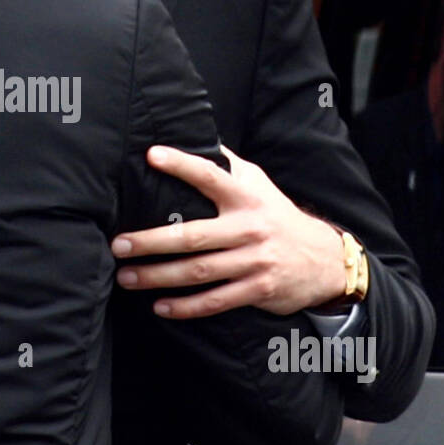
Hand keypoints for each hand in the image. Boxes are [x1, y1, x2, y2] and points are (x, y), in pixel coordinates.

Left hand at [111, 145, 345, 318]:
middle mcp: (249, 228)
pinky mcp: (258, 290)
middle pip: (193, 236)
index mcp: (246, 198)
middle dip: (151, 241)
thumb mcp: (260, 184)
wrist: (325, 260)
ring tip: (127, 277)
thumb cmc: (278, 216)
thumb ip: (229, 166)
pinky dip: (186, 307)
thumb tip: (198, 137)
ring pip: (199, 271)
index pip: (210, 176)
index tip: (151, 156)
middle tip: (119, 244)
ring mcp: (254, 261)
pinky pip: (216, 300)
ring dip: (158, 276)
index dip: (181, 165)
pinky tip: (160, 307)